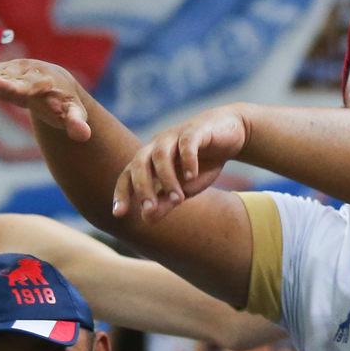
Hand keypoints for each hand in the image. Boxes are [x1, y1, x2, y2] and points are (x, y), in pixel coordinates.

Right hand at [0, 59, 91, 139]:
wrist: (56, 82)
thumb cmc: (64, 102)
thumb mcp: (74, 113)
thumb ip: (77, 123)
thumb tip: (84, 136)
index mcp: (43, 81)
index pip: (26, 84)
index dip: (11, 86)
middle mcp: (24, 72)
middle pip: (5, 78)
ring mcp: (9, 71)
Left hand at [112, 104, 249, 221]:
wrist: (231, 135)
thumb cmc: (203, 163)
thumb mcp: (185, 188)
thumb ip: (167, 202)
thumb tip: (147, 219)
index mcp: (150, 160)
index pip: (128, 175)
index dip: (122, 193)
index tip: (119, 213)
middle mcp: (157, 146)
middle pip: (139, 163)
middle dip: (142, 187)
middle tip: (150, 208)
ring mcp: (175, 136)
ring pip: (160, 155)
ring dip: (167, 178)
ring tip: (179, 199)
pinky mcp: (196, 131)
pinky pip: (186, 144)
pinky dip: (187, 160)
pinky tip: (192, 177)